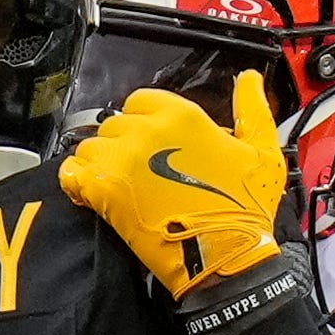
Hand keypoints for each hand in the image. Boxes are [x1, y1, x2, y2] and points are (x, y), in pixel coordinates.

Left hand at [59, 69, 289, 297]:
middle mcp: (146, 131)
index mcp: (181, 115)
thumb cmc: (243, 208)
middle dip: (122, 144)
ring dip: (100, 164)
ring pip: (90, 147)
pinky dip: (78, 182)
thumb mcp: (262, 150)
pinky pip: (72, 173)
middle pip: (114, 125)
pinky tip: (94, 194)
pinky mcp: (104, 192)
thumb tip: (249, 79)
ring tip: (120, 185)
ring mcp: (122, 160)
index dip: (142, 120)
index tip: (150, 141)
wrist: (223, 256)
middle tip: (139, 171)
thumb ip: (253, 108)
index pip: (140, 100)